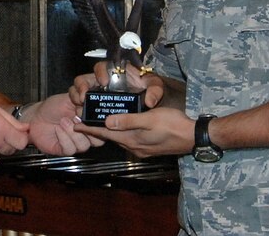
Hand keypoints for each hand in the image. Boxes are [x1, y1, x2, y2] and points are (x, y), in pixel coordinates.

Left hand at [27, 94, 104, 155]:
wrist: (37, 117)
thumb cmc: (54, 107)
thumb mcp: (70, 98)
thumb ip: (83, 100)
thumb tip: (92, 100)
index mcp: (91, 120)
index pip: (104, 126)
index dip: (100, 122)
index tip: (90, 114)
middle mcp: (86, 133)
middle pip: (99, 140)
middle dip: (87, 129)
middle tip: (77, 118)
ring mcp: (77, 142)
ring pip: (84, 145)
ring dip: (72, 132)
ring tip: (63, 121)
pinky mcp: (67, 150)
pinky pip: (71, 149)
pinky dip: (63, 137)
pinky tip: (58, 129)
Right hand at [68, 62, 165, 109]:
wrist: (146, 104)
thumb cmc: (148, 89)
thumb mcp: (155, 86)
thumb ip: (155, 90)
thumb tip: (149, 101)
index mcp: (114, 72)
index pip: (101, 66)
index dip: (100, 72)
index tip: (104, 82)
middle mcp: (101, 81)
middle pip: (84, 79)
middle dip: (81, 87)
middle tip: (84, 98)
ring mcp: (95, 93)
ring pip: (78, 90)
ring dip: (76, 97)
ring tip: (80, 108)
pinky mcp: (94, 105)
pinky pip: (80, 105)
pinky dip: (78, 109)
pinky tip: (82, 117)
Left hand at [75, 107, 193, 158]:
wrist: (194, 137)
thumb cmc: (173, 124)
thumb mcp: (150, 119)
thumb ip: (128, 120)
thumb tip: (107, 122)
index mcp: (132, 140)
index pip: (105, 134)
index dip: (90, 129)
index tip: (74, 125)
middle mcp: (134, 147)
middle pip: (111, 137)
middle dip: (97, 130)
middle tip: (84, 120)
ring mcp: (142, 149)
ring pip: (120, 139)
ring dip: (109, 131)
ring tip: (99, 122)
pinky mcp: (149, 148)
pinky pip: (129, 140)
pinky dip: (121, 133)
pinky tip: (122, 127)